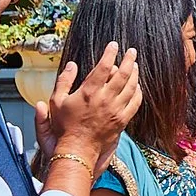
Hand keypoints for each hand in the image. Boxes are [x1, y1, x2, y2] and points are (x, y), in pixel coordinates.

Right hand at [39, 42, 141, 161]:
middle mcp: (105, 99)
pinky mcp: (122, 120)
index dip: (110, 53)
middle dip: (129, 60)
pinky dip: (138, 92)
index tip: (113, 45)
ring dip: (135, 74)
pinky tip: (137, 87)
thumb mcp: (57, 101)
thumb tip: (72, 65)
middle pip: (123, 74)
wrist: (77, 149)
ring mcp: (116, 110)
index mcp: (89, 92)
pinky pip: (135, 103)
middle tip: (132, 51)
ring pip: (131, 87)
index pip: (104, 66)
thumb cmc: (64, 126)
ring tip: (135, 65)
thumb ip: (64, 81)